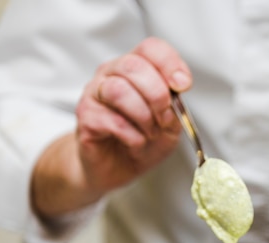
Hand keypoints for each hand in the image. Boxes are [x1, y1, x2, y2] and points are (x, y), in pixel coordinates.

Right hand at [76, 36, 189, 193]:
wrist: (115, 167)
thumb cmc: (142, 140)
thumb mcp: (170, 125)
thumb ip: (175, 109)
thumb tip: (175, 98)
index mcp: (135, 68)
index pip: (150, 48)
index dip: (170, 63)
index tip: (182, 86)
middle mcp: (111, 74)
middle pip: (133, 65)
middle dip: (157, 95)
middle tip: (164, 118)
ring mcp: (94, 94)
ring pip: (118, 90)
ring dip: (144, 117)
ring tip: (150, 133)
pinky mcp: (85, 117)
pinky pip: (112, 121)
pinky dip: (133, 136)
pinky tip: (136, 143)